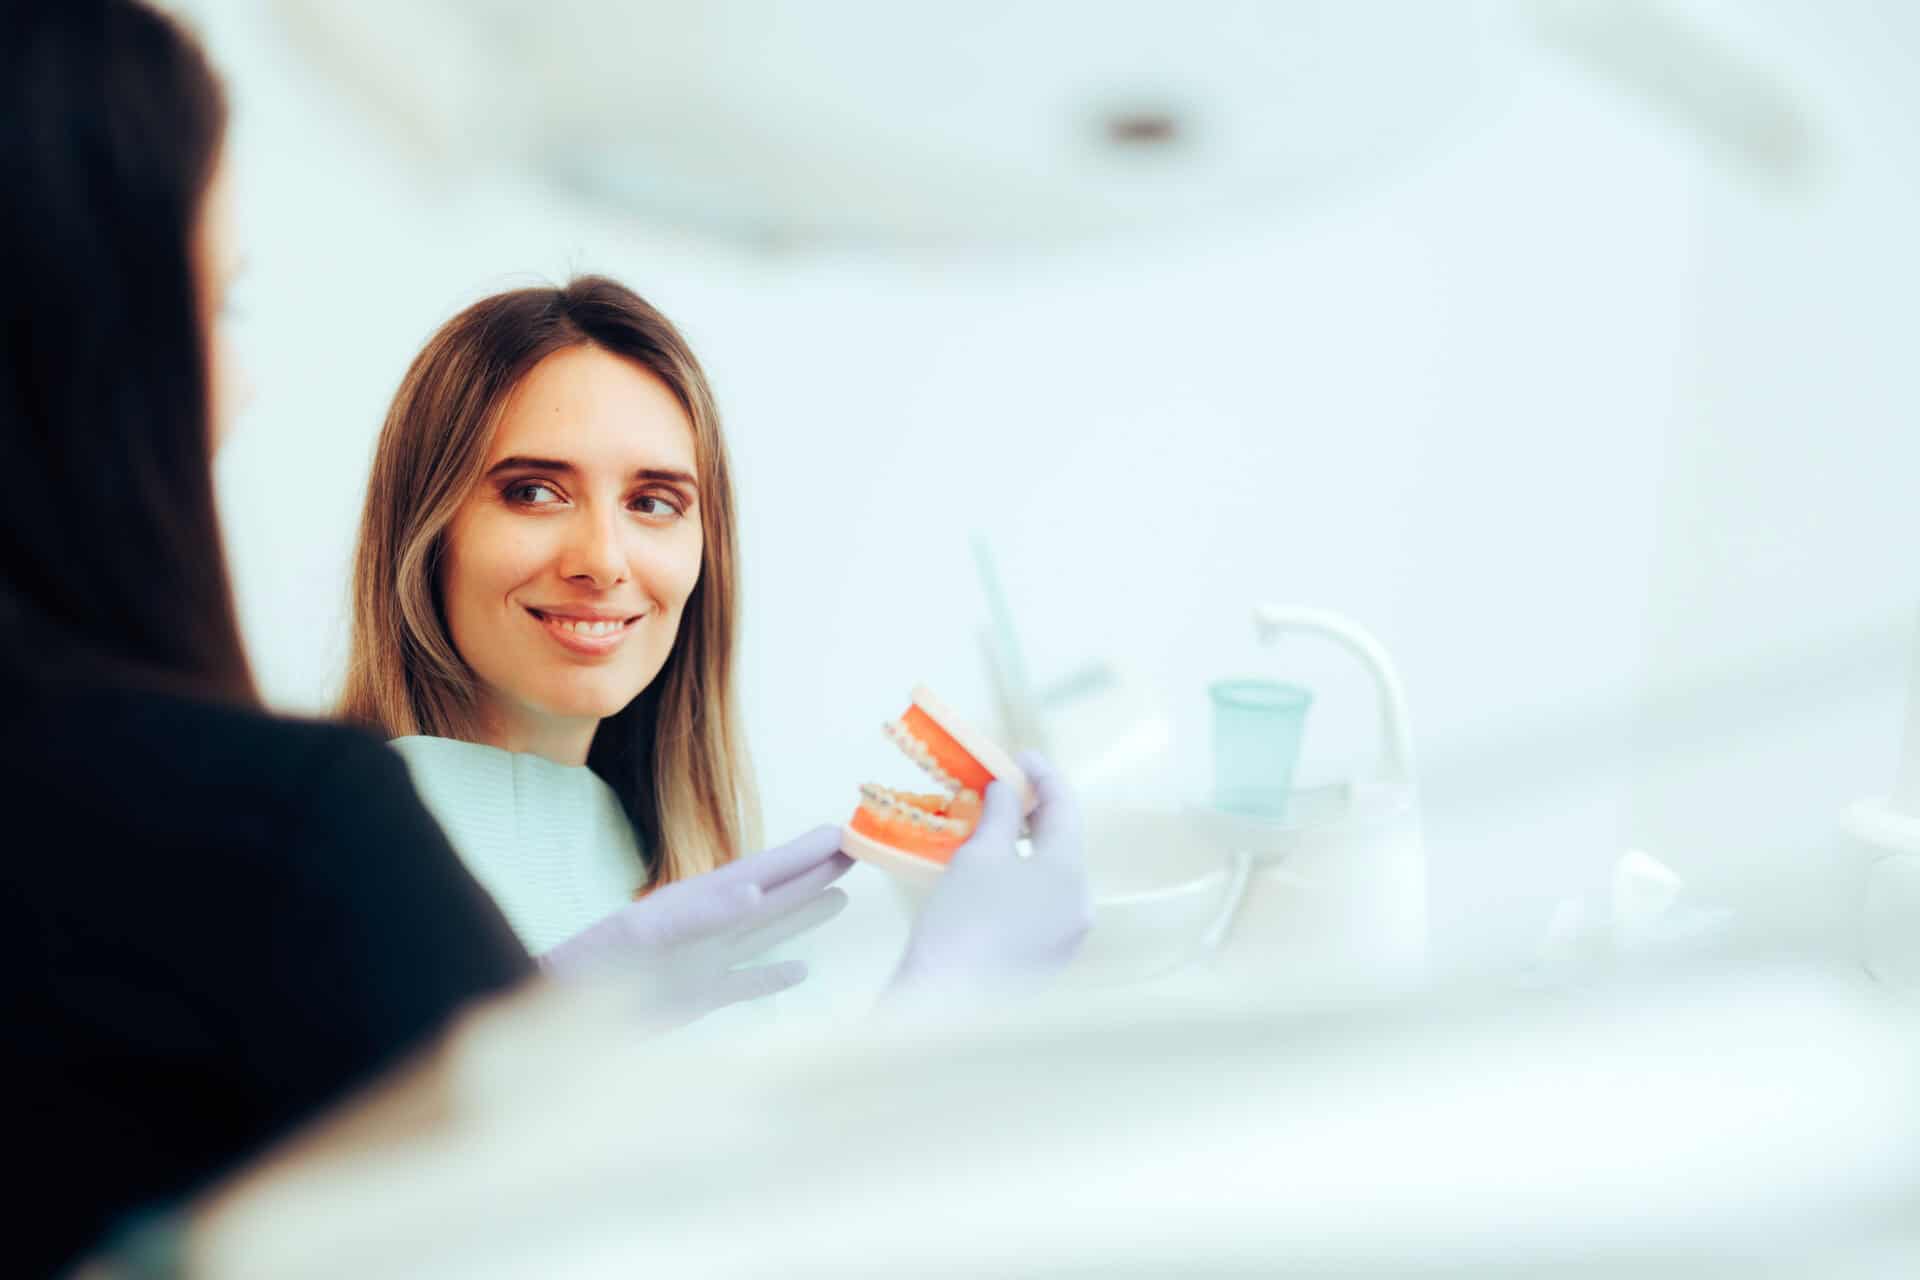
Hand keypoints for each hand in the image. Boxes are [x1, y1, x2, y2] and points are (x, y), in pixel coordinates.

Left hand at [539, 825, 852, 1030]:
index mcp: (698, 902)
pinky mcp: (696, 998)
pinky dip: (774, 977)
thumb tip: (754, 891)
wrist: (560, 1011)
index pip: (762, 871)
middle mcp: (708, 926)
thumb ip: (703, 915)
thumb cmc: (594, 968)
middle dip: (813, 871)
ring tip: (841, 892)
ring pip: (766, 931)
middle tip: (858, 848)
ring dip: (803, 913)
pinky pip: (745, 982)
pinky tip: (801, 971)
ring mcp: (705, 961)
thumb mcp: (647, 934)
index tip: (843, 833)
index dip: (802, 853)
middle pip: (774, 892)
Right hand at [889, 752, 1091, 1000]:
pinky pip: (1042, 906)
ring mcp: (1068, 937)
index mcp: (1071, 873)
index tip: (1020, 755)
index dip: (1043, 775)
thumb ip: (1000, 815)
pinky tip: (995, 875)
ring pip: (1053, 877)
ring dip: (1027, 848)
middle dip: (1035, 813)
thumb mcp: (979, 855)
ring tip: (995, 828)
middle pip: (1063, 844)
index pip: (1066, 808)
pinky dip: (1023, 882)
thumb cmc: (962, 921)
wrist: (946, 1003)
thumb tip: (1007, 790)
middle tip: (1004, 788)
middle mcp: (1081, 905)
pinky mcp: (1049, 961)